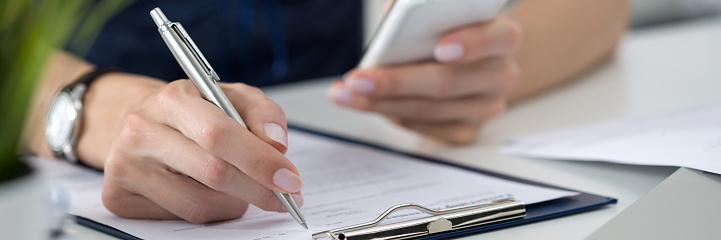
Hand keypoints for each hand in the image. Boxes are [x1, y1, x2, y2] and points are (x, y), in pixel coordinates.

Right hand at [78, 73, 301, 222]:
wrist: (139, 123)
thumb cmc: (192, 111)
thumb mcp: (231, 96)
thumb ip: (262, 112)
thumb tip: (277, 144)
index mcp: (172, 99)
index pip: (220, 134)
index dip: (260, 160)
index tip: (290, 178)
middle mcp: (141, 132)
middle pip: (212, 173)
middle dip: (259, 189)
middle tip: (286, 197)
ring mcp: (125, 167)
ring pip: (199, 204)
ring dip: (235, 202)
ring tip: (243, 187)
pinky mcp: (119, 197)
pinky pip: (182, 217)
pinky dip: (210, 210)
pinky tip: (209, 192)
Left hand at [329, 16, 521, 143]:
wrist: (465, 57)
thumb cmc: (444, 26)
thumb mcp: (434, 9)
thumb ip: (418, 10)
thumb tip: (394, 21)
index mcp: (503, 36)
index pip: (498, 38)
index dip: (471, 43)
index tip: (440, 48)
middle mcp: (501, 75)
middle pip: (448, 82)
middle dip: (396, 82)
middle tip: (357, 80)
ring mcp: (486, 107)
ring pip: (430, 110)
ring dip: (382, 103)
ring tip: (347, 94)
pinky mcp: (468, 130)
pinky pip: (427, 129)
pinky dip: (395, 116)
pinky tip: (371, 104)